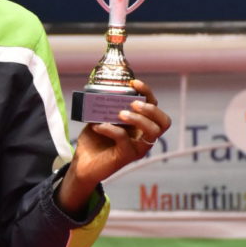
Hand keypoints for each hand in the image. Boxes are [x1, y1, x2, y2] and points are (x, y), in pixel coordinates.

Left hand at [56, 79, 171, 215]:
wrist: (82, 164)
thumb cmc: (94, 140)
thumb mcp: (100, 119)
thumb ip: (106, 107)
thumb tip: (105, 89)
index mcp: (140, 125)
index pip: (154, 107)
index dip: (148, 93)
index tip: (134, 83)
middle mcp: (143, 136)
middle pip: (163, 122)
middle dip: (150, 109)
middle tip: (132, 104)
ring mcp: (137, 148)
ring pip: (153, 132)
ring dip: (138, 119)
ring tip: (120, 114)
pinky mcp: (126, 156)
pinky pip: (125, 140)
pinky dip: (111, 129)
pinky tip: (98, 126)